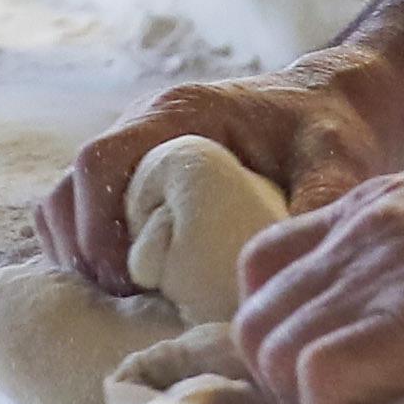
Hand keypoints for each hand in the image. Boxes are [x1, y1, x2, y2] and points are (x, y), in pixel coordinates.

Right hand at [32, 53, 399, 292]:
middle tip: (123, 300)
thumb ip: (321, 203)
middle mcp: (145, 126)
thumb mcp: (336, 161)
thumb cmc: (327, 130)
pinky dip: (88, 249)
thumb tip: (297, 274)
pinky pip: (83, 210)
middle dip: (82, 249)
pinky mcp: (139, 176)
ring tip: (123, 299)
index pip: (100, 160)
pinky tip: (128, 288)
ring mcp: (136, 151)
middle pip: (70, 185)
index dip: (95, 224)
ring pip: (67, 198)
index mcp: (179, 114)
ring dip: (79, 251)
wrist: (329, 103)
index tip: (123, 279)